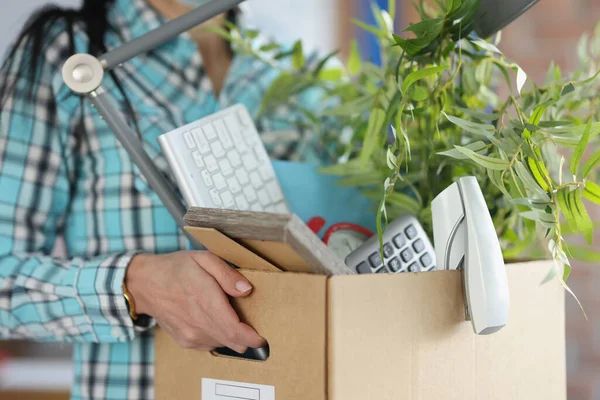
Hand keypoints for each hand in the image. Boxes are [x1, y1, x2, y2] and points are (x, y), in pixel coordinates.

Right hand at [125, 251, 265, 352]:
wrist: (145, 284)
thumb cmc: (176, 269)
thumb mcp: (204, 259)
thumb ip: (227, 274)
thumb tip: (246, 290)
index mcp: (205, 300)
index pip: (235, 330)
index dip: (252, 337)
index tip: (262, 337)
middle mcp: (198, 322)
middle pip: (232, 341)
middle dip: (247, 338)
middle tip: (254, 328)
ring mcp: (190, 335)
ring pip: (223, 344)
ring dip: (232, 336)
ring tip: (231, 318)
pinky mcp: (185, 341)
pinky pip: (210, 344)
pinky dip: (218, 337)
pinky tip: (214, 321)